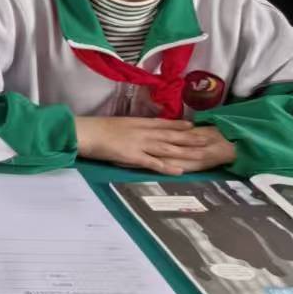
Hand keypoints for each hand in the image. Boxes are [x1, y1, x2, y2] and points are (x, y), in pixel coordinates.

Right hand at [74, 116, 224, 173]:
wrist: (84, 132)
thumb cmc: (95, 128)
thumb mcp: (116, 124)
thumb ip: (129, 128)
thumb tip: (136, 131)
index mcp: (137, 123)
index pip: (162, 123)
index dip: (178, 125)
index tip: (193, 125)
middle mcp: (142, 132)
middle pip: (170, 136)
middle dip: (190, 138)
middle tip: (207, 139)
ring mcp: (139, 144)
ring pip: (167, 148)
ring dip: (185, 152)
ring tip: (202, 154)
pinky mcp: (133, 156)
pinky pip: (153, 162)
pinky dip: (167, 167)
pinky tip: (179, 170)